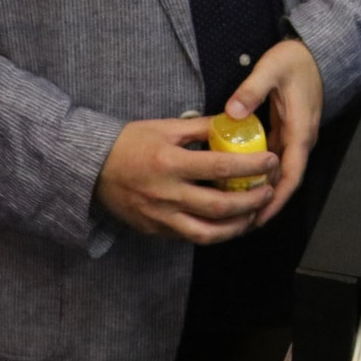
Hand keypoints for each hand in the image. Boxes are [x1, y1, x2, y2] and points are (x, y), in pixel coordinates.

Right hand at [94, 115, 277, 243]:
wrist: (90, 169)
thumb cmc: (129, 143)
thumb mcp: (165, 127)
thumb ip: (201, 127)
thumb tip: (235, 122)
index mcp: (170, 163)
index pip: (221, 168)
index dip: (252, 166)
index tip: (271, 160)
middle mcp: (166, 194)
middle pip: (220, 206)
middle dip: (252, 201)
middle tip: (269, 191)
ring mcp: (160, 217)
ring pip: (208, 233)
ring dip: (238, 226)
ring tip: (255, 214)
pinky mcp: (156, 231)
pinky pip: (191, 237)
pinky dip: (215, 233)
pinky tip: (230, 224)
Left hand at [225, 38, 324, 226]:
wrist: (314, 53)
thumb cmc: (294, 61)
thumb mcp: (271, 70)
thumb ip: (252, 89)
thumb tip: (232, 112)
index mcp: (300, 131)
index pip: (292, 174)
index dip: (277, 199)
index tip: (260, 217)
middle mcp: (301, 140)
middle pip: (286, 181)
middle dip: (268, 204)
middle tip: (242, 222)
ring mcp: (295, 137)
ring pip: (281, 173)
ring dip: (264, 192)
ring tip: (239, 208)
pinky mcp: (288, 133)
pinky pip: (275, 160)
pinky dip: (260, 174)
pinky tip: (242, 181)